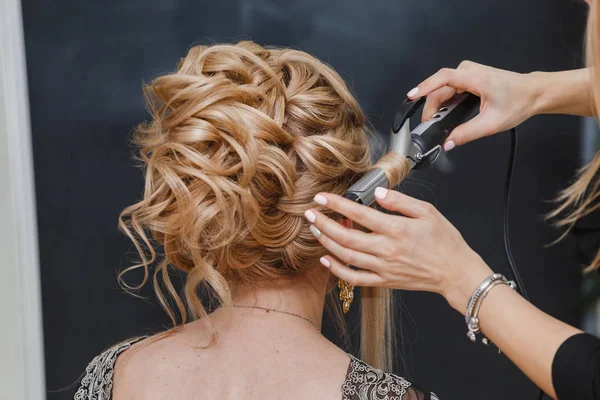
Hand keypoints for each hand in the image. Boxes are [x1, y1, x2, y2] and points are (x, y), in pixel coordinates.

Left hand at [306, 188, 492, 311]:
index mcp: (396, 229)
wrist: (456, 272)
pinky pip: (354, 278)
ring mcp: (383, 268)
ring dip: (327, 242)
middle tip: (309, 213)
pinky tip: (326, 259)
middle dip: (323, 223)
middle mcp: (386, 250)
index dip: (337, 204)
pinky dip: (337, 270)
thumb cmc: (445, 241)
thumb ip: (400, 200)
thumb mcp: (427, 211)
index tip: (322, 197)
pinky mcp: (384, 281)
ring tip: (315, 230)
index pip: (359, 214)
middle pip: (345, 236)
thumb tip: (378, 191)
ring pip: (346, 256)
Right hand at [408, 61, 539, 149]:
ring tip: (436, 120)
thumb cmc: (518, 102)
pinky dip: (444, 100)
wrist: (533, 93)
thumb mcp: (492, 124)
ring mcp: (469, 72)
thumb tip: (448, 142)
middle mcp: (470, 71)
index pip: (444, 78)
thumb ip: (467, 134)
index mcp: (476, 78)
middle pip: (440, 87)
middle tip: (429, 124)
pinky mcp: (468, 77)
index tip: (413, 95)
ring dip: (438, 104)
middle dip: (432, 107)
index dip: (425, 86)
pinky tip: (445, 112)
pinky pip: (449, 87)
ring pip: (443, 88)